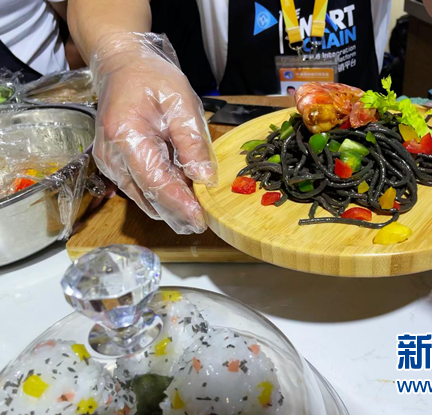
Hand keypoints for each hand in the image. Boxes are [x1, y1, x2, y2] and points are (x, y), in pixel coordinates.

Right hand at [90, 33, 216, 233]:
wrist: (123, 67)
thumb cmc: (152, 79)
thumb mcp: (181, 103)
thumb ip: (192, 143)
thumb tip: (205, 179)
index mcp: (126, 136)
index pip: (155, 182)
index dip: (180, 205)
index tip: (201, 220)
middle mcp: (112, 156)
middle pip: (147, 197)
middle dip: (177, 214)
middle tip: (204, 223)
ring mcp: (110, 163)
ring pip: (143, 197)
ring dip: (170, 206)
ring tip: (197, 208)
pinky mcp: (114, 166)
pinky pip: (140, 188)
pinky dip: (161, 194)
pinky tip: (180, 192)